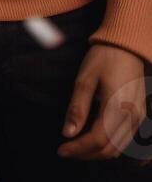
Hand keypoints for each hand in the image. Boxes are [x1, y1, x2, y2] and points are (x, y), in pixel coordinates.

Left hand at [59, 43, 148, 159]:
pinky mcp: (139, 115)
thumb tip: (67, 133)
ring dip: (97, 152)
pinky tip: (91, 140)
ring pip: (119, 147)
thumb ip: (77, 108)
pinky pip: (125, 139)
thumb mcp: (85, 80)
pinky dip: (108, 145)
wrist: (128, 47)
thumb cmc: (104, 59)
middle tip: (65, 150)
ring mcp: (139, 118)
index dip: (79, 148)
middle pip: (109, 149)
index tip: (61, 149)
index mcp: (118, 108)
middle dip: (86, 153)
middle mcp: (133, 117)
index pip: (98, 139)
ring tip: (75, 147)